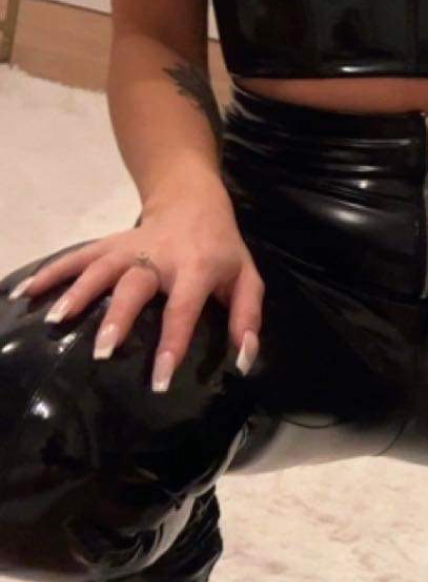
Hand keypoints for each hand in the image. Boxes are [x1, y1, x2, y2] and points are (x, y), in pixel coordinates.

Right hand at [10, 185, 264, 393]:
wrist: (193, 200)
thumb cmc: (221, 249)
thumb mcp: (246, 279)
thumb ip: (246, 319)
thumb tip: (242, 362)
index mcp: (196, 267)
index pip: (183, 308)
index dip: (173, 343)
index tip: (159, 381)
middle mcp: (159, 256)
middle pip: (134, 285)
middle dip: (117, 317)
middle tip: (102, 351)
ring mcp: (129, 247)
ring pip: (99, 268)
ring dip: (76, 293)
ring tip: (54, 322)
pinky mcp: (107, 244)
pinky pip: (76, 257)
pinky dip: (50, 272)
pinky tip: (26, 293)